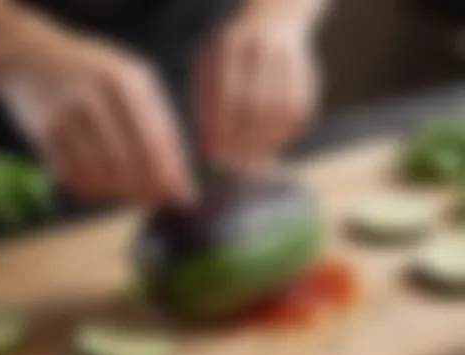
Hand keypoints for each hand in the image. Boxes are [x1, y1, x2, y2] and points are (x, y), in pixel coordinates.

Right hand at [0, 18, 191, 204]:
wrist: (29, 55)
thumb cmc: (95, 75)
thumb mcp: (134, 83)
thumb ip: (160, 125)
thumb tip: (180, 179)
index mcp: (126, 82)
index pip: (156, 142)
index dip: (171, 176)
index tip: (183, 197)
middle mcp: (96, 98)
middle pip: (131, 164)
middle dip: (149, 189)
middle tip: (157, 199)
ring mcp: (67, 116)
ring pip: (104, 177)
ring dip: (123, 193)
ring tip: (131, 190)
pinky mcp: (45, 135)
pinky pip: (76, 179)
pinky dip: (95, 190)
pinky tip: (104, 184)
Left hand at [195, 5, 319, 171]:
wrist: (273, 23)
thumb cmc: (230, 59)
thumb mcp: (210, 69)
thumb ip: (206, 105)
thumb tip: (209, 151)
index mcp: (230, 45)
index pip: (226, 97)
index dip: (222, 132)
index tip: (215, 157)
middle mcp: (262, 49)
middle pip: (256, 106)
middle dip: (244, 143)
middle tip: (236, 169)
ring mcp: (289, 61)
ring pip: (281, 112)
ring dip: (267, 144)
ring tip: (254, 164)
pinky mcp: (310, 77)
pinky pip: (300, 114)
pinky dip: (286, 137)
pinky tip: (272, 149)